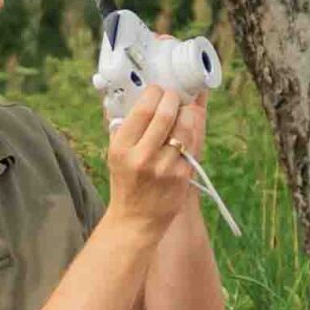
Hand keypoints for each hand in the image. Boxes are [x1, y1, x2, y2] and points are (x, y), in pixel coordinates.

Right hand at [103, 84, 201, 236]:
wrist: (136, 220)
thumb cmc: (126, 180)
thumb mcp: (116, 152)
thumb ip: (125, 124)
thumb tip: (137, 91)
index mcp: (122, 148)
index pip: (143, 109)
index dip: (155, 92)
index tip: (157, 90)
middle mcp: (142, 156)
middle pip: (166, 113)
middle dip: (174, 98)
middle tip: (173, 96)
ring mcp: (165, 167)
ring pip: (185, 126)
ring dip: (187, 112)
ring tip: (182, 109)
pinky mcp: (183, 175)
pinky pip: (193, 143)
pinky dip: (192, 130)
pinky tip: (187, 128)